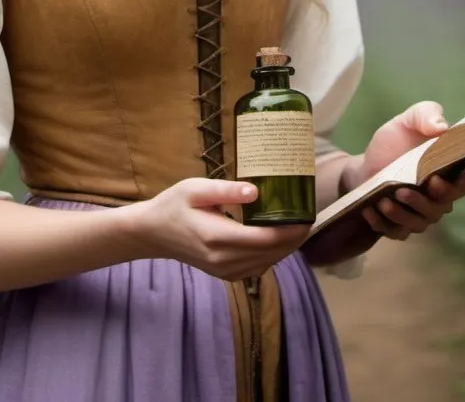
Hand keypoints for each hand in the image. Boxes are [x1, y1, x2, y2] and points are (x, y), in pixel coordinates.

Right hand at [125, 178, 312, 280]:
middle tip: (310, 217)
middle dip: (295, 238)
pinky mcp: (225, 275)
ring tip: (300, 227)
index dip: (291, 230)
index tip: (307, 215)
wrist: (153, 233)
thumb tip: (256, 192)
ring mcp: (224, 271)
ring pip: (267, 263)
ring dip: (286, 248)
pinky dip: (272, 255)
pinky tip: (279, 240)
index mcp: (217, 237)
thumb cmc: (174, 205)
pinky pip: (257, 268)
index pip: (265, 239)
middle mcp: (223, 260)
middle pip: (271, 253)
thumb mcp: (195, 189)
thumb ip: (225, 191)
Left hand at [350, 101, 464, 240]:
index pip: (460, 187)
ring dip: (401, 216)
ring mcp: (418, 215)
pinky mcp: (397, 226)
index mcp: (446, 174)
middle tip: (402, 191)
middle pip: (438, 210)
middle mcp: (437, 199)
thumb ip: (426, 115)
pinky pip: (394, 232)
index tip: (435, 180)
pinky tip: (370, 210)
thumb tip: (442, 126)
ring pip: (417, 224)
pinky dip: (382, 224)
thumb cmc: (394, 142)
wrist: (367, 163)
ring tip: (384, 201)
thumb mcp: (407, 121)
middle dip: (421, 203)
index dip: (452, 188)